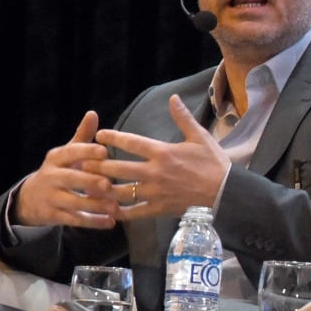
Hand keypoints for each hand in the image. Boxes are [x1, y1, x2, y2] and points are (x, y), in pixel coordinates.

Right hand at [13, 111, 117, 227]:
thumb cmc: (59, 171)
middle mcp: (51, 176)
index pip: (70, 152)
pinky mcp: (53, 216)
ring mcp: (51, 197)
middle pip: (71, 179)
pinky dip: (93, 222)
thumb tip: (93, 113)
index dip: (86, 152)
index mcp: (56, 158)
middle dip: (89, 181)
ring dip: (94, 205)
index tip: (105, 152)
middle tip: (109, 184)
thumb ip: (82, 136)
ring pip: (73, 202)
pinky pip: (74, 220)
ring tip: (115, 207)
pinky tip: (110, 223)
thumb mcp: (67, 154)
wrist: (31, 198)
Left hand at [87, 95, 230, 219]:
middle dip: (98, 164)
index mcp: (163, 152)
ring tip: (89, 185)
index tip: (98, 135)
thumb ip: (183, 118)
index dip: (112, 137)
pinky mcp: (160, 208)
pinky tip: (110, 210)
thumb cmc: (215, 164)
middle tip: (83, 162)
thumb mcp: (200, 137)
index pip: (131, 142)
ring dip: (104, 188)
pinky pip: (136, 211)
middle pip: (118, 167)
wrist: (227, 192)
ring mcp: (156, 192)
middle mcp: (155, 172)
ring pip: (122, 191)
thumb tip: (173, 98)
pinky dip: (121, 212)